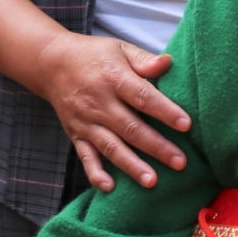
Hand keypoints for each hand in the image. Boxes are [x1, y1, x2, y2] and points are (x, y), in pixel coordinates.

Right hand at [31, 32, 190, 191]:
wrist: (51, 63)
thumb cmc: (94, 55)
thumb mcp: (119, 49)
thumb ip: (144, 60)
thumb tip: (169, 62)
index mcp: (113, 78)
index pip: (142, 96)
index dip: (164, 111)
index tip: (186, 125)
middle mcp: (99, 102)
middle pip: (131, 128)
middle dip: (156, 147)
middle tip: (180, 162)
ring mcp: (86, 121)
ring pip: (111, 147)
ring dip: (132, 165)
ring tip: (152, 181)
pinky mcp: (76, 135)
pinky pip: (86, 156)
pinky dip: (96, 173)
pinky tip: (110, 187)